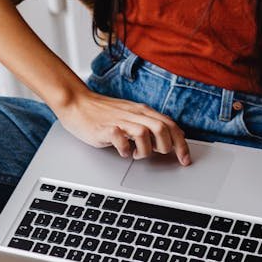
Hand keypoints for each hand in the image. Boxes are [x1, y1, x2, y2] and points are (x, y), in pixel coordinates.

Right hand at [54, 88, 190, 163]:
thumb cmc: (102, 112)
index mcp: (142, 111)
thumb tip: (165, 140)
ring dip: (146, 149)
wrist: (76, 102)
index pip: (170, 125)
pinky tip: (123, 152)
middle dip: (168, 146)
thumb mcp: (130, 116)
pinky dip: (125, 149)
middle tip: (160, 156)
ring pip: (145, 133)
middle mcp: (134, 114)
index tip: (185, 159)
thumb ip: (147, 125)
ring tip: (137, 154)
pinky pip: (120, 139)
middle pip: (162, 128)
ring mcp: (120, 120)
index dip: (181, 144)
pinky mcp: (105, 128)